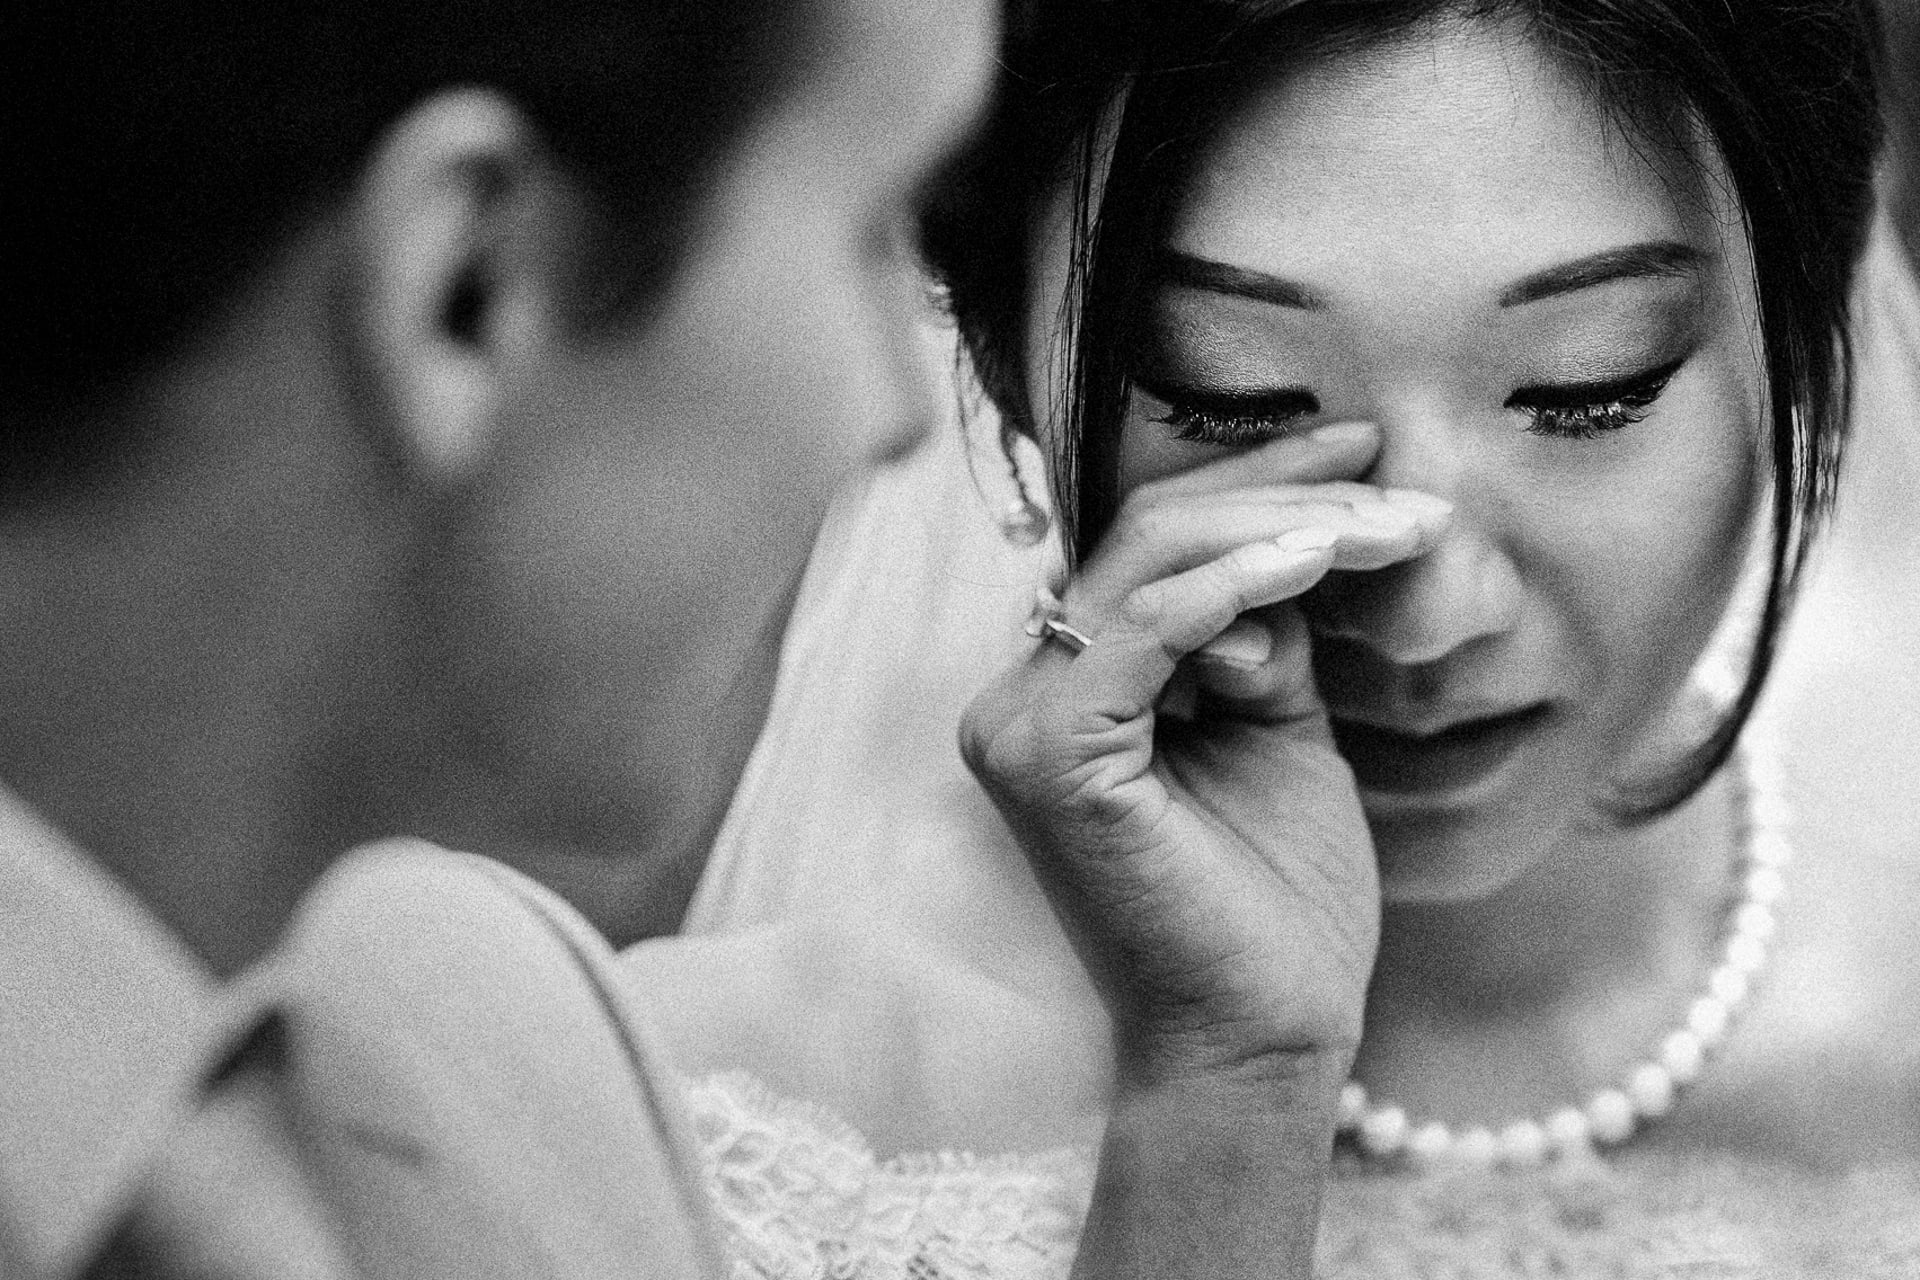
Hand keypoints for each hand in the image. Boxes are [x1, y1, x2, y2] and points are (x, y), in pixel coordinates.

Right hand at [960, 420, 1449, 1082]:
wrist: (1269, 1031)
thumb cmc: (1278, 897)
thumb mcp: (1284, 726)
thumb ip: (1266, 632)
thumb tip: (1285, 544)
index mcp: (1071, 686)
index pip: (1155, 546)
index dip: (1260, 482)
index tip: (1366, 452)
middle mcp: (1025, 694)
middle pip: (1150, 539)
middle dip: (1288, 501)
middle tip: (1403, 502)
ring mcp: (1023, 723)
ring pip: (1149, 566)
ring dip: (1281, 534)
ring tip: (1388, 533)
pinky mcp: (1048, 758)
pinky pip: (1140, 633)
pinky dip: (1229, 589)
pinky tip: (1313, 568)